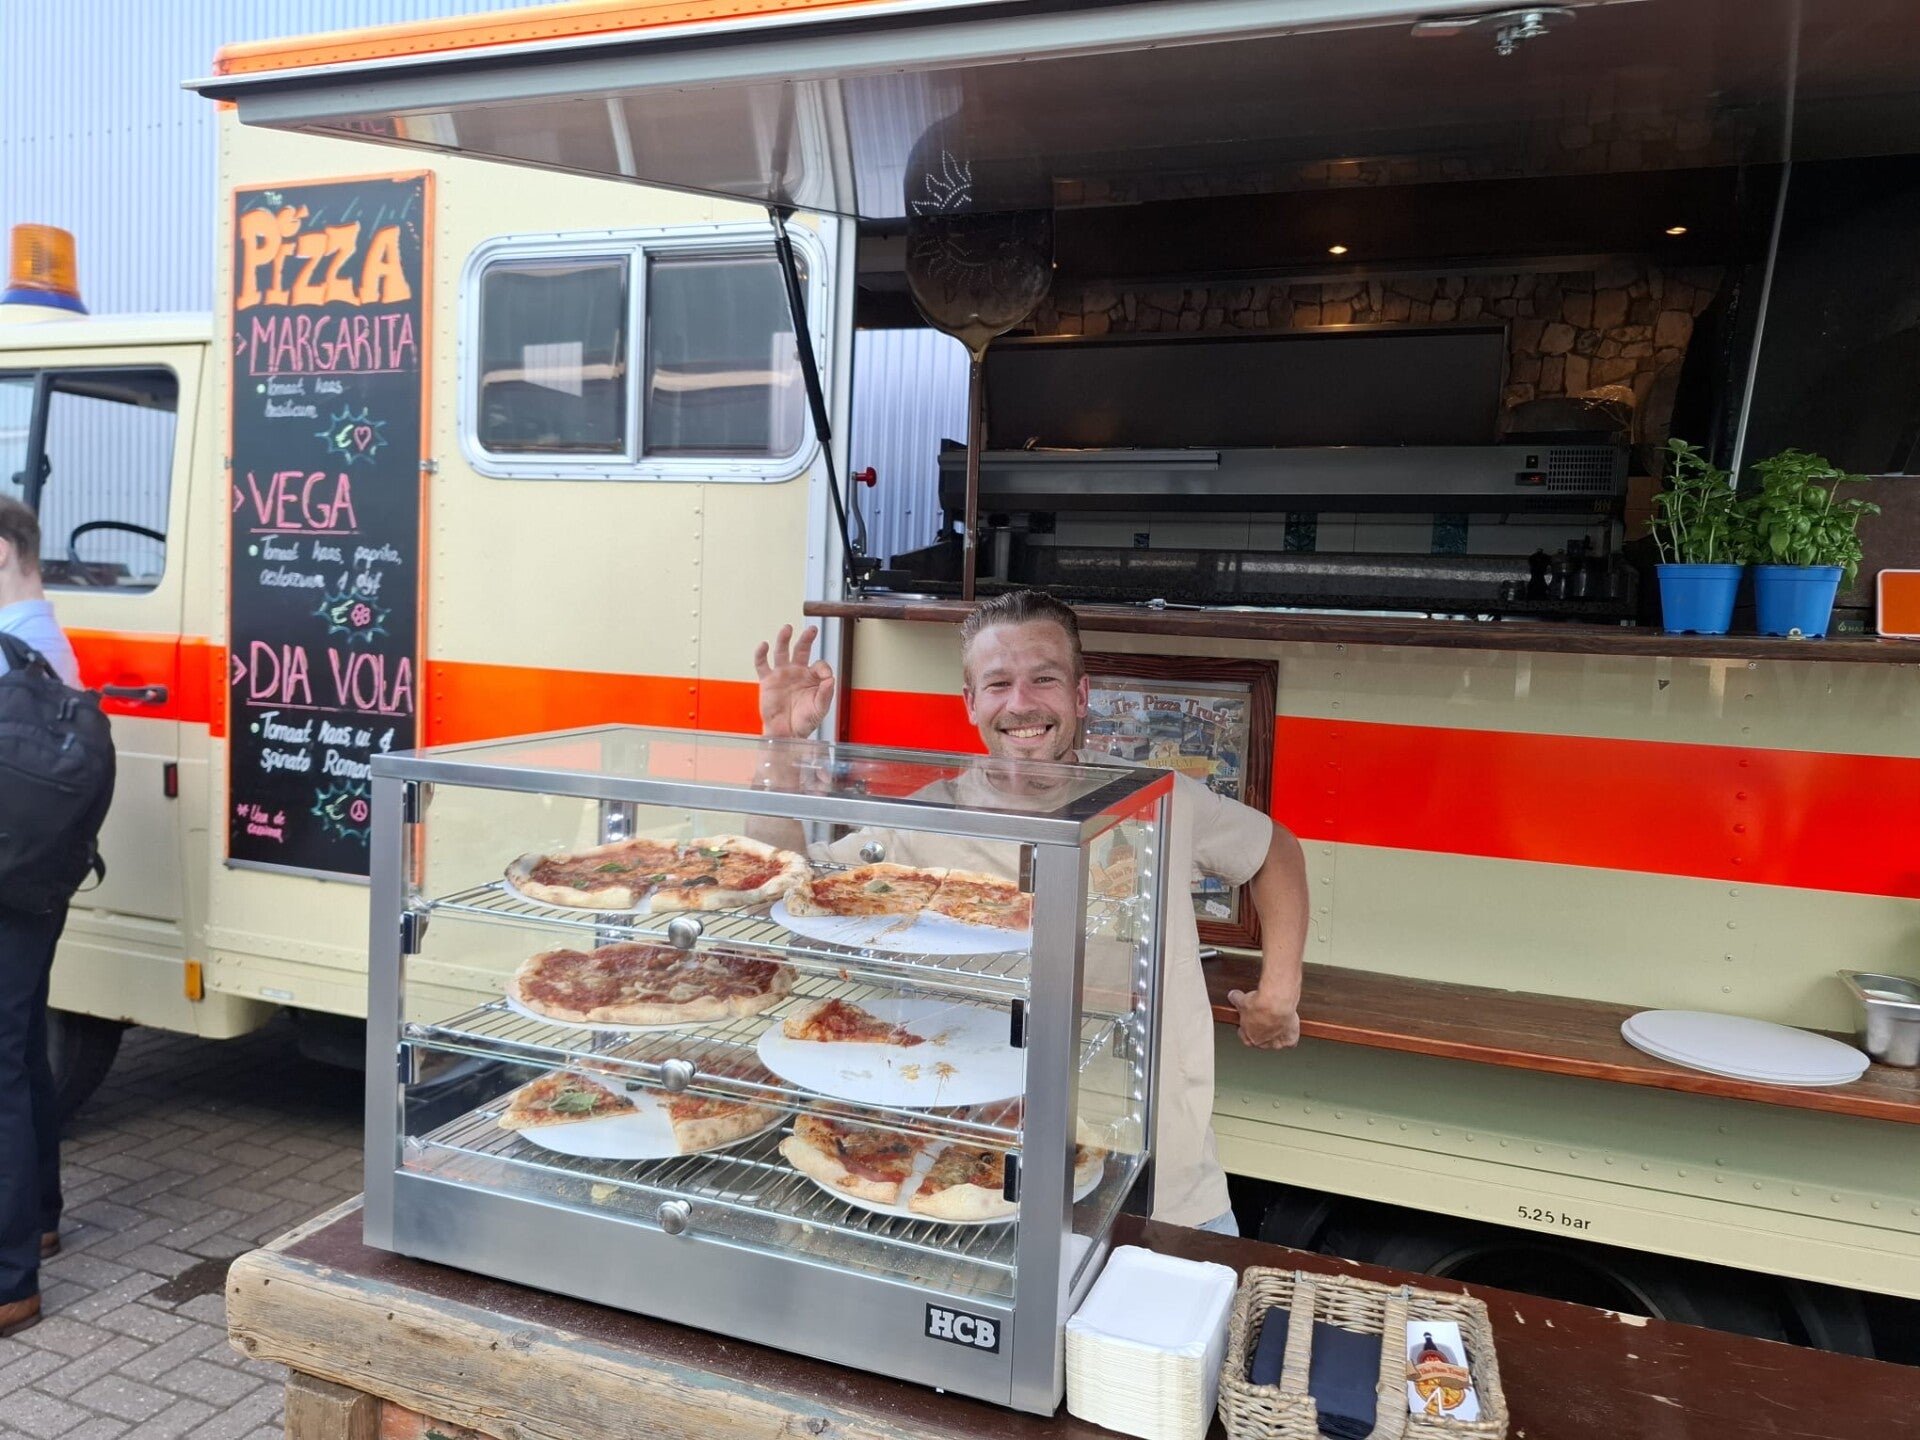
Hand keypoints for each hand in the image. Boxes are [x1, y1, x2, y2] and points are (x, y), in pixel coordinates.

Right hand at [753, 624, 835, 738]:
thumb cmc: (804, 721)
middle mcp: (797, 672)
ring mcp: (782, 674)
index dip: (823, 669)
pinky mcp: (767, 680)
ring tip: (787, 628)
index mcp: (812, 677)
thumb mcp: (820, 709)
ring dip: (784, 639)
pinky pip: (762, 664)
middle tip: (812, 629)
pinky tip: (764, 645)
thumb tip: (831, 679)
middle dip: (806, 638)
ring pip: (782, 651)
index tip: (825, 678)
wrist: (786, 733)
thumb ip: (826, 694)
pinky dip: (761, 654)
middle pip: (801, 649)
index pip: (819, 664)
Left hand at [1228, 988, 1300, 1050]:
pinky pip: (1291, 1042)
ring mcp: (1276, 1042)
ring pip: (1276, 1043)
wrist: (1276, 1004)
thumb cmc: (1259, 1004)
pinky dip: (1291, 1035)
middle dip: (1263, 1031)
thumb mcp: (1242, 1000)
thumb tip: (1233, 995)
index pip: (1245, 1037)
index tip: (1250, 1021)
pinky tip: (1290, 1028)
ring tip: (1279, 1021)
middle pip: (1262, 1041)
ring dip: (1277, 1034)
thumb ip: (1236, 999)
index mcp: (1248, 1036)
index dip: (1247, 1028)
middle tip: (1266, 1019)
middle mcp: (1262, 1042)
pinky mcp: (1290, 1040)